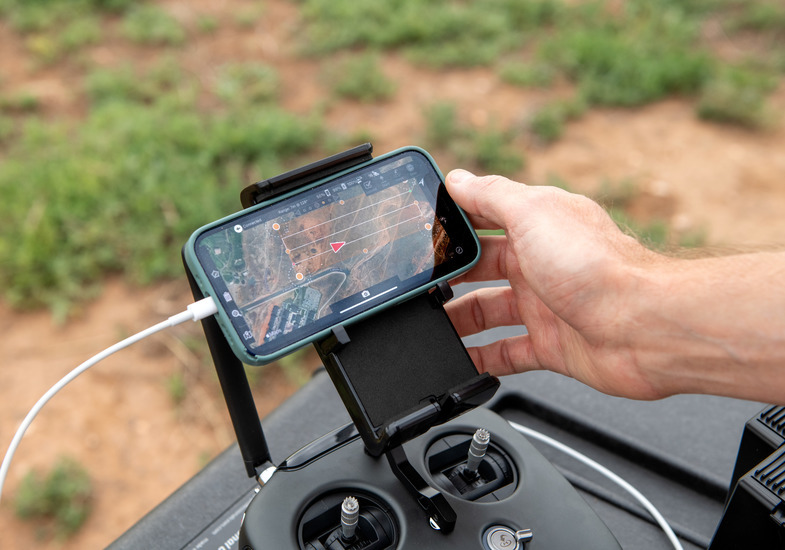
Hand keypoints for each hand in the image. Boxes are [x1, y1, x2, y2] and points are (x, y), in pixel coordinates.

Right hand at [444, 170, 666, 398]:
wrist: (645, 327)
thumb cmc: (598, 266)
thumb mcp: (534, 214)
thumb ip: (492, 196)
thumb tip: (458, 178)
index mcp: (536, 227)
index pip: (484, 219)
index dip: (453, 225)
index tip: (422, 235)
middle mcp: (540, 265)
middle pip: (480, 269)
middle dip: (448, 276)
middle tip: (416, 286)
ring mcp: (545, 306)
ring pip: (488, 312)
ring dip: (457, 320)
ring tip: (425, 327)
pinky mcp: (552, 346)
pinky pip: (506, 354)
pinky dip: (482, 360)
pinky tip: (460, 362)